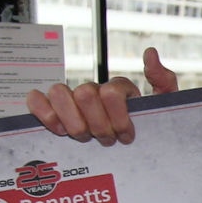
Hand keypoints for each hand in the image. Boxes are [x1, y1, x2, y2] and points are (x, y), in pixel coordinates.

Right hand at [24, 47, 179, 144]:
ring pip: (59, 93)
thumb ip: (164, 80)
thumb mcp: (164, 107)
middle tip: (107, 140)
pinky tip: (59, 130)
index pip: (112, 91)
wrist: (139, 149)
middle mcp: (93, 90)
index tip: (126, 136)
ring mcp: (71, 99)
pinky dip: (44, 113)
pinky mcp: (52, 109)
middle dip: (97, 124)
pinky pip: (37, 99)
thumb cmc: (146, 128)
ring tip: (85, 138)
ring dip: (73, 121)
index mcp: (118, 88)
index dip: (118, 117)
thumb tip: (149, 53)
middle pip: (85, 94)